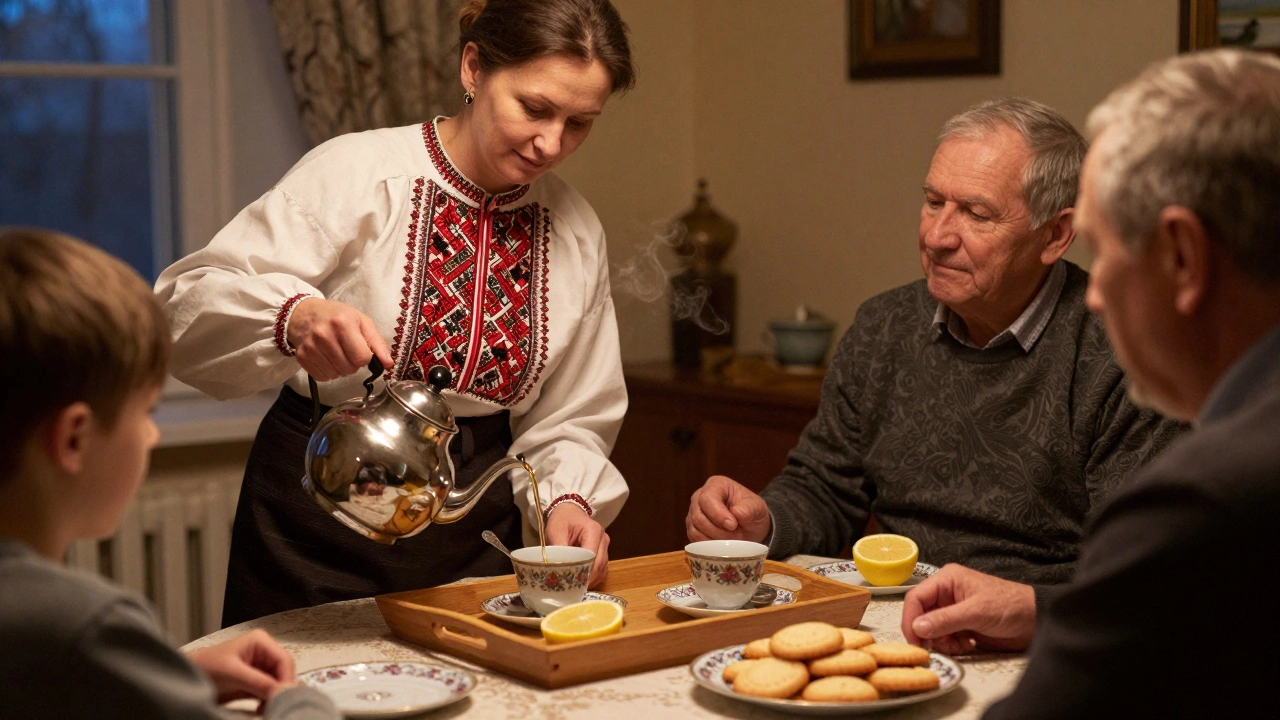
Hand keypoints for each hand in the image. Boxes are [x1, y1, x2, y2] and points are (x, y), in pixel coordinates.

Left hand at [188, 628, 296, 703]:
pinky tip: (261, 709)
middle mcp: (264, 652)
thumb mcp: (233, 673)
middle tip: (274, 705)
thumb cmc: (205, 667)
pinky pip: (270, 691)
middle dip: (280, 689)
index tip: (282, 697)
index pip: (284, 660)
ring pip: (279, 683)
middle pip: (284, 672)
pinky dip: (268, 701)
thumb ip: (258, 682)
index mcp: (260, 641)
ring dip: (275, 696)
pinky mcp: (256, 681)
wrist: (188, 678)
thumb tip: (281, 692)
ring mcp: (260, 667)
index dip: (286, 679)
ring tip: (265, 708)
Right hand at [287, 297, 392, 380]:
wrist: (304, 313)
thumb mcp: (361, 322)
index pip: (362, 358)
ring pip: (336, 375)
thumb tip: (388, 365)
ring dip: (340, 369)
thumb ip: (377, 343)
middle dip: (353, 364)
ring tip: (336, 353)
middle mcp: (324, 335)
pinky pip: (322, 377)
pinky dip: (327, 372)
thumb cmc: (337, 316)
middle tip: (347, 350)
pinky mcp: (301, 357)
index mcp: (343, 324)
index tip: (361, 349)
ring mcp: (311, 347)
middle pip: (349, 369)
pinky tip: (326, 358)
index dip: (365, 358)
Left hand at [546, 503, 609, 587]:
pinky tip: (582, 583)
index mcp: (593, 531)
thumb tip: (558, 568)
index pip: (592, 557)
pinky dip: (592, 578)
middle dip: (587, 579)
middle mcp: (603, 539)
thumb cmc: (562, 520)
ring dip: (590, 580)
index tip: (572, 583)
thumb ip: (559, 549)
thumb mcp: (556, 531)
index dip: (583, 571)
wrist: (568, 512)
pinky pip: (601, 569)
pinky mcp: (603, 553)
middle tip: (573, 590)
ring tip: (576, 588)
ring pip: (602, 569)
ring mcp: (605, 546)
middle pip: (599, 565)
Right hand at [686, 475, 771, 542]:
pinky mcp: (692, 528)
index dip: (718, 515)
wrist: (750, 525)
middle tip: (735, 535)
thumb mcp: (757, 508)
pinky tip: (721, 545)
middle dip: (718, 531)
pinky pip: (694, 540)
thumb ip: (748, 509)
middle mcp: (700, 496)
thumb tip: (735, 513)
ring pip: (695, 531)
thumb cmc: (752, 512)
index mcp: (716, 485)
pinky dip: (708, 546)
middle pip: (698, 517)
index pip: (707, 499)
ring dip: (714, 540)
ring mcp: (693, 513)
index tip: (733, 525)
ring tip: (730, 540)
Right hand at [901, 564, 1036, 654]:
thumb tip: (917, 628)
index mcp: (947, 580)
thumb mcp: (976, 612)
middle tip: (934, 648)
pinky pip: (944, 638)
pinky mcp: (961, 625)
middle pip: (921, 615)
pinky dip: (952, 645)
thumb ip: (945, 620)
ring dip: (942, 641)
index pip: (916, 598)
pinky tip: (968, 643)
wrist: (1036, 621)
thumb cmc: (1011, 606)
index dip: (911, 619)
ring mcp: (953, 610)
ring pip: (931, 630)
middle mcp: (946, 594)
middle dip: (927, 633)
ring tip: (960, 644)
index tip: (914, 639)